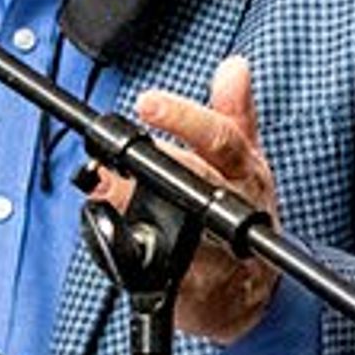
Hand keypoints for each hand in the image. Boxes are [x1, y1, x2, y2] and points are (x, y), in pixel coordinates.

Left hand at [93, 53, 281, 343]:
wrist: (249, 288)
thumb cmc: (244, 209)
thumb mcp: (245, 156)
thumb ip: (235, 111)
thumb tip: (234, 66)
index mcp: (244, 168)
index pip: (220, 137)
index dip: (183, 118)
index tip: (146, 101)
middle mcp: (234, 205)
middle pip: (188, 180)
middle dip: (145, 170)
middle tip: (108, 163)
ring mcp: (217, 248)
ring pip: (169, 224)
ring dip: (132, 207)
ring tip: (105, 191)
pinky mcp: (196, 284)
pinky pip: (158, 266)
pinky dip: (130, 252)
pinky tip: (114, 238)